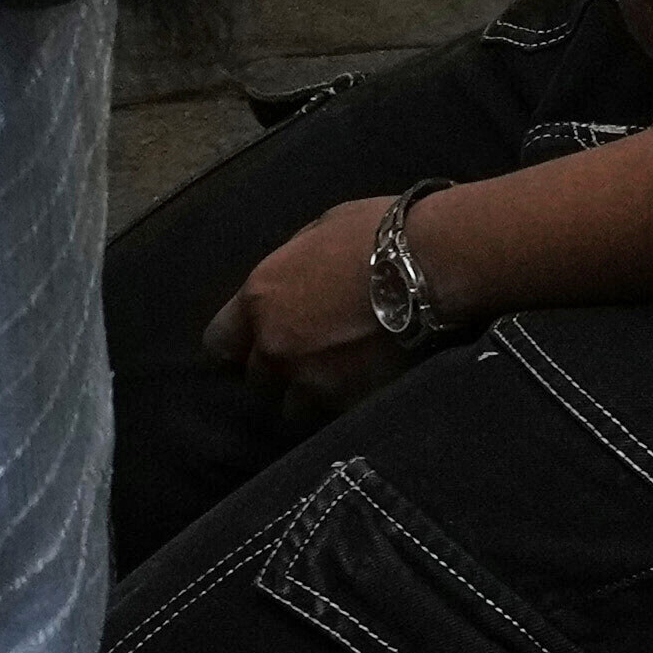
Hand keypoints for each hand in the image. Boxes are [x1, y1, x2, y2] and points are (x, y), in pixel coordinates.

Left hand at [210, 185, 444, 402]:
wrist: (432, 264)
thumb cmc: (377, 234)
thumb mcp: (317, 234)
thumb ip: (289, 269)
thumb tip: (286, 284)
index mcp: (260, 298)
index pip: (219, 345)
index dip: (238, 347)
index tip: (256, 345)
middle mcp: (275, 346)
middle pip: (257, 382)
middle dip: (277, 374)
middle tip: (309, 360)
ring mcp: (311, 381)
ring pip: (293, 410)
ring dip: (309, 398)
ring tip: (338, 380)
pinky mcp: (349, 404)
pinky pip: (333, 418)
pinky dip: (343, 407)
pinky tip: (364, 388)